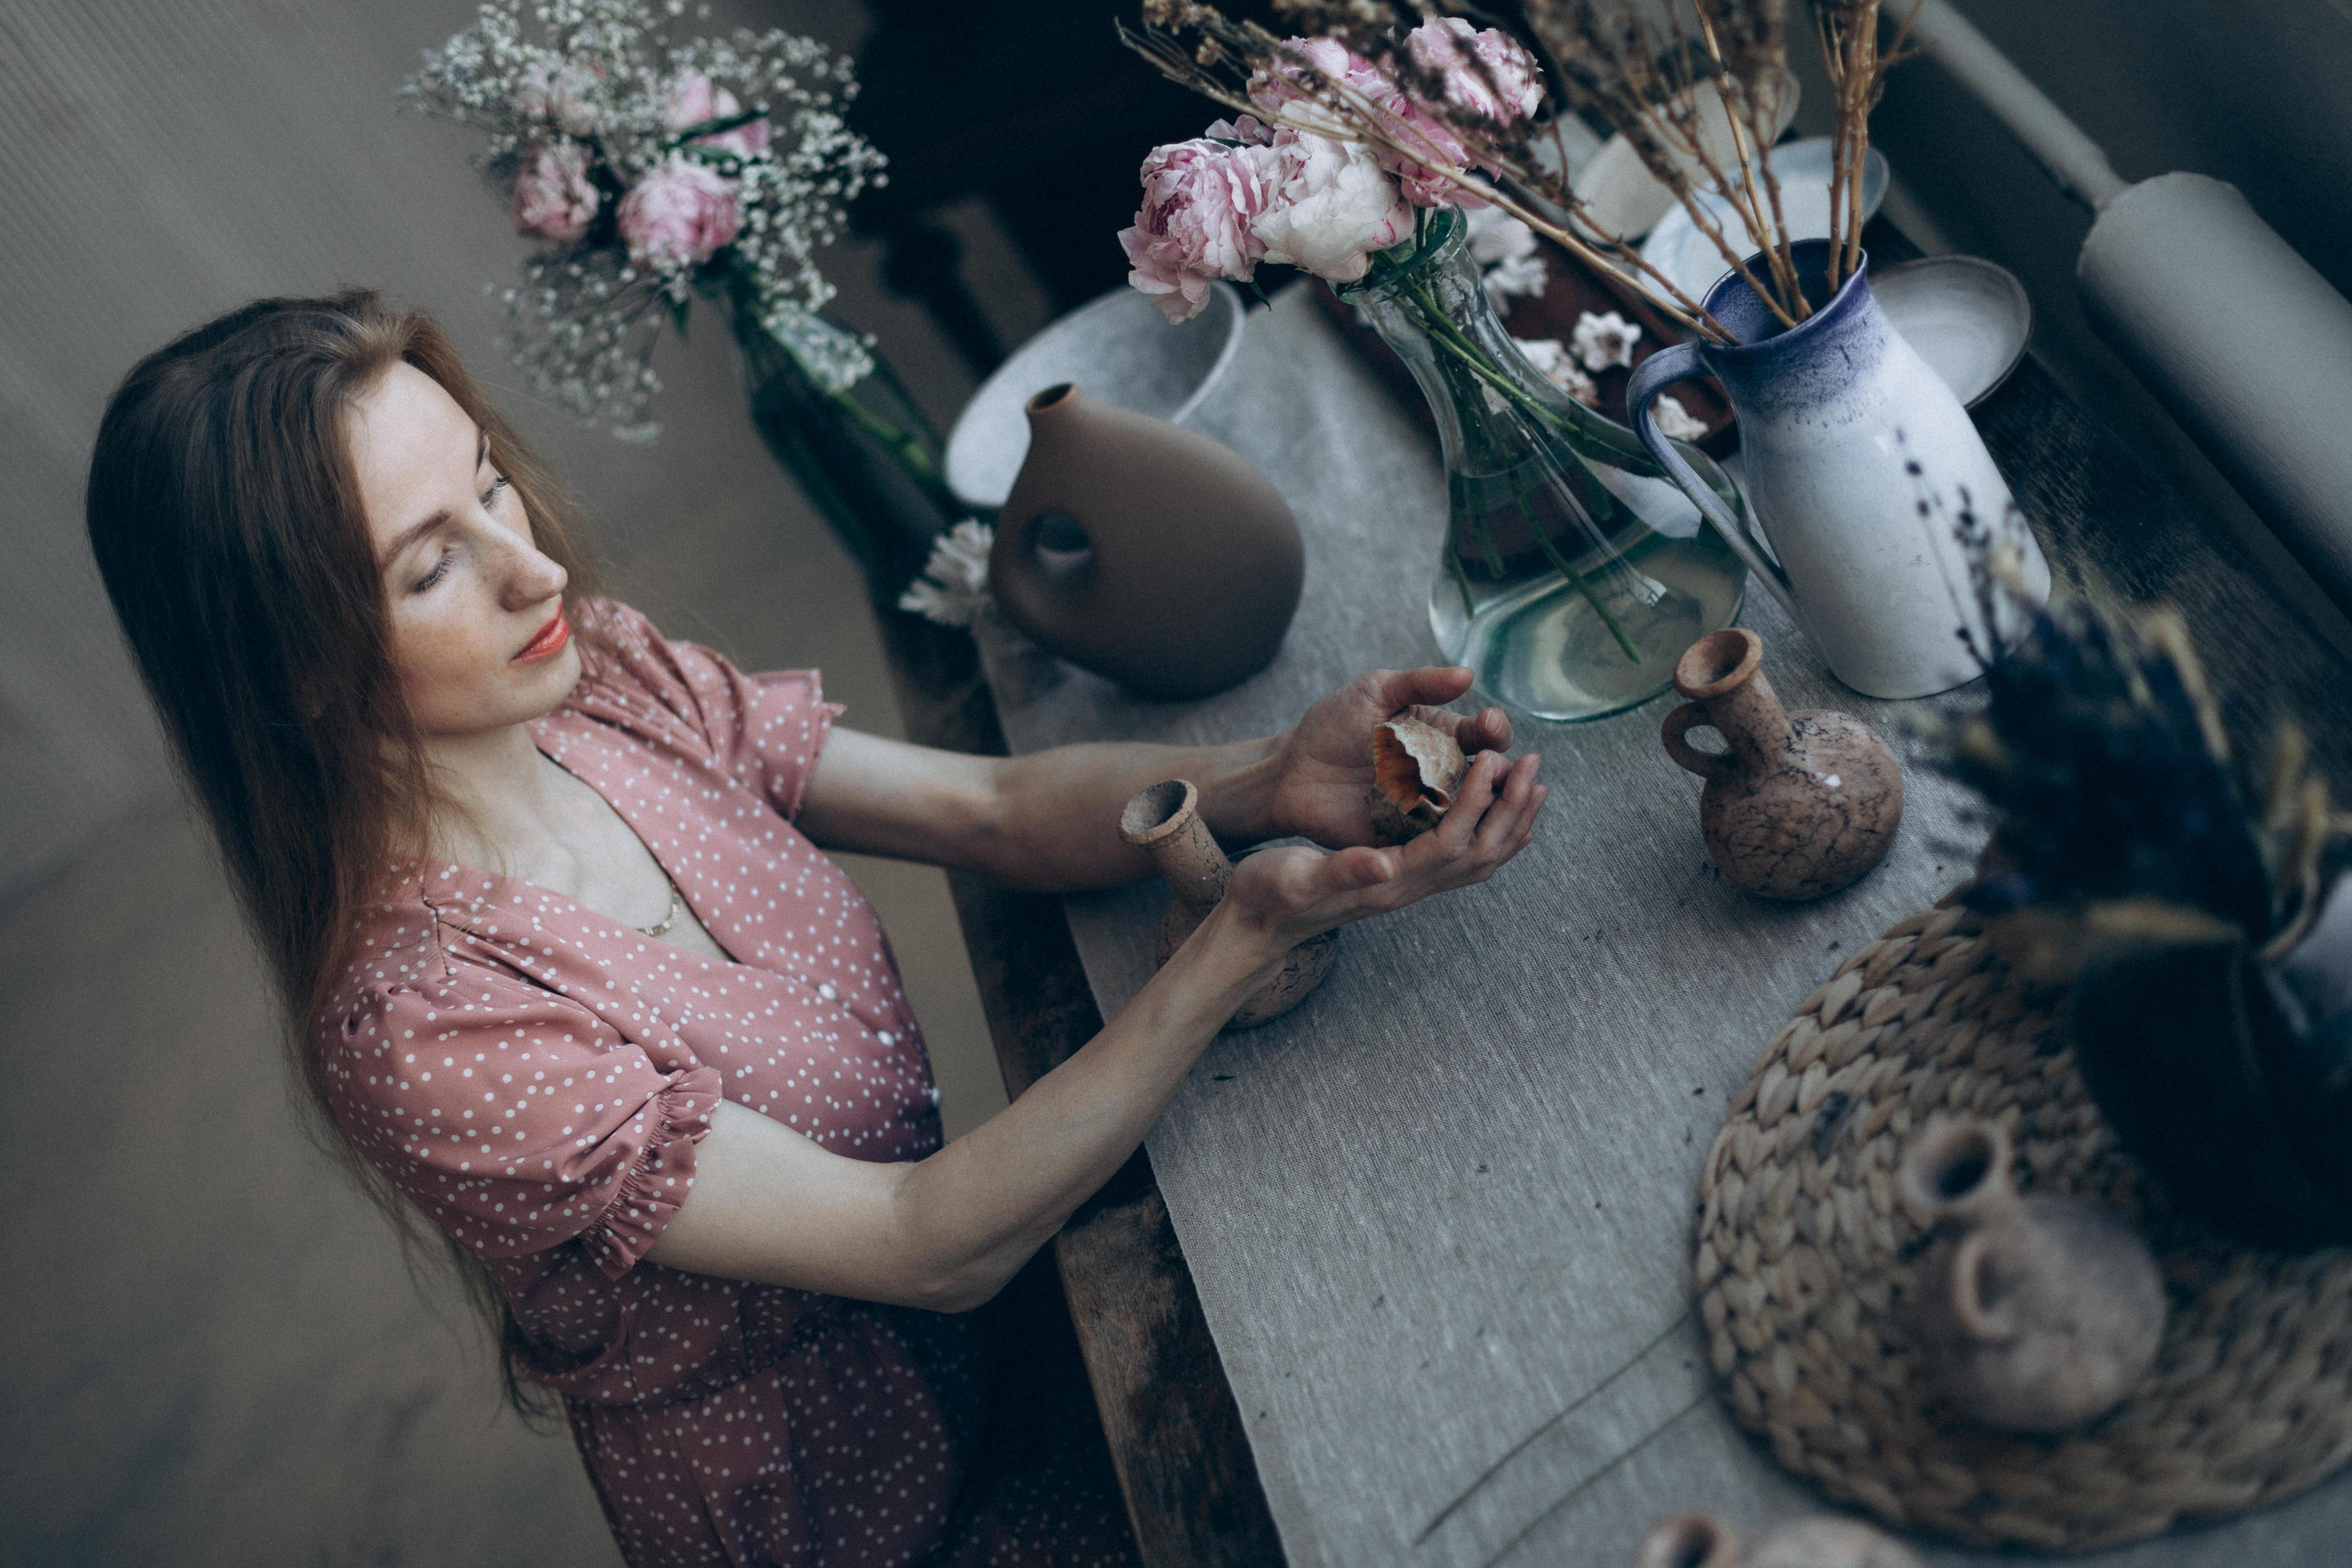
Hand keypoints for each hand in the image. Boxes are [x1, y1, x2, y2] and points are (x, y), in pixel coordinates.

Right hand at [1214, 745, 1544, 958]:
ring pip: (1477, 859)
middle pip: (1479, 852)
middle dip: (1509, 808)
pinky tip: (1496, 814)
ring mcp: (1408, 887)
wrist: (1259, 922)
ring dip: (1508, 820)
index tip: (1493, 761)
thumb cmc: (1270, 896)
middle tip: (1532, 764)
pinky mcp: (1402, 878)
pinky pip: (1461, 859)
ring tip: (1532, 784)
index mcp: (1388, 883)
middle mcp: (1407, 888)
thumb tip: (1383, 865)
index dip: (1476, 802)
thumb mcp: (1296, 880)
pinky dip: (1487, 833)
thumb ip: (1341, 872)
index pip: (1450, 843)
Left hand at [1260, 668, 1514, 847]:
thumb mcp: (1375, 692)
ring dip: (1487, 810)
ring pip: (1472, 815)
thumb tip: (1468, 673)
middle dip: (1503, 772)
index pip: (1484, 735)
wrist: (1290, 772)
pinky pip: (1439, 845)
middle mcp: (1443, 773)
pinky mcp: (1408, 839)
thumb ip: (1419, 683)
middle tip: (1497, 767)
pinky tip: (1465, 837)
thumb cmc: (1332, 725)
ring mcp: (1428, 809)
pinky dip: (1456, 843)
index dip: (1493, 730)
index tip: (1488, 724)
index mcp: (1441, 735)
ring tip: (1490, 801)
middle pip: (1490, 777)